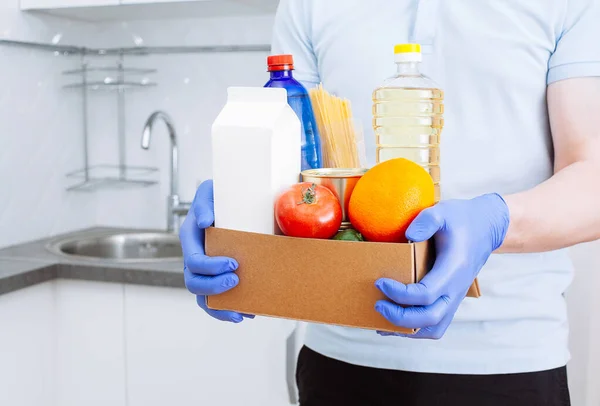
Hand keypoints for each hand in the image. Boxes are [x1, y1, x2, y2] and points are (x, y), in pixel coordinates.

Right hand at [179, 180, 253, 322]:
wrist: (230, 198)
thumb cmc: (218, 194)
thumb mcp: (210, 192)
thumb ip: (205, 204)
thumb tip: (205, 222)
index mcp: (190, 239)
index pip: (193, 261)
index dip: (210, 267)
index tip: (234, 263)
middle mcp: (195, 256)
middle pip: (194, 283)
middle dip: (214, 287)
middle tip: (236, 281)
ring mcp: (205, 269)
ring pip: (203, 297)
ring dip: (220, 308)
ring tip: (240, 314)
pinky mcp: (218, 275)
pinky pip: (217, 299)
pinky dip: (229, 309)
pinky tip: (246, 313)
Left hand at [374, 193, 509, 338]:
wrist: (486, 227)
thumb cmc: (462, 219)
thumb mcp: (443, 211)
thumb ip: (426, 221)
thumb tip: (408, 236)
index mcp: (453, 270)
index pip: (425, 294)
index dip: (400, 294)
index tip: (380, 282)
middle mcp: (456, 289)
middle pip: (429, 318)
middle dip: (399, 317)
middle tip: (378, 305)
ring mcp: (455, 297)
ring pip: (434, 327)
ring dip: (408, 330)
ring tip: (382, 320)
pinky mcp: (450, 299)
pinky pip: (435, 324)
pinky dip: (415, 329)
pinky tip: (394, 324)